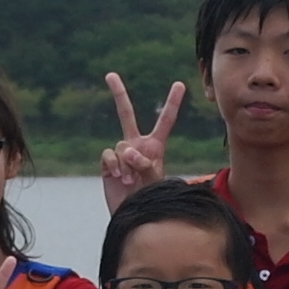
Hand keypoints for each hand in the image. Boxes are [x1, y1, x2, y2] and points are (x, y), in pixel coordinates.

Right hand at [97, 74, 187, 206]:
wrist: (133, 213)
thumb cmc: (151, 197)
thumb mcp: (155, 180)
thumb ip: (144, 163)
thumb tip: (127, 151)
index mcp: (155, 145)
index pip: (165, 120)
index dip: (172, 103)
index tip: (179, 85)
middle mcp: (136, 144)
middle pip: (125, 114)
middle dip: (118, 94)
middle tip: (110, 75)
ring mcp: (121, 153)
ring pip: (122, 145)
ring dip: (127, 164)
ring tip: (131, 180)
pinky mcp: (108, 163)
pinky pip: (109, 154)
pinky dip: (114, 165)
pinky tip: (117, 177)